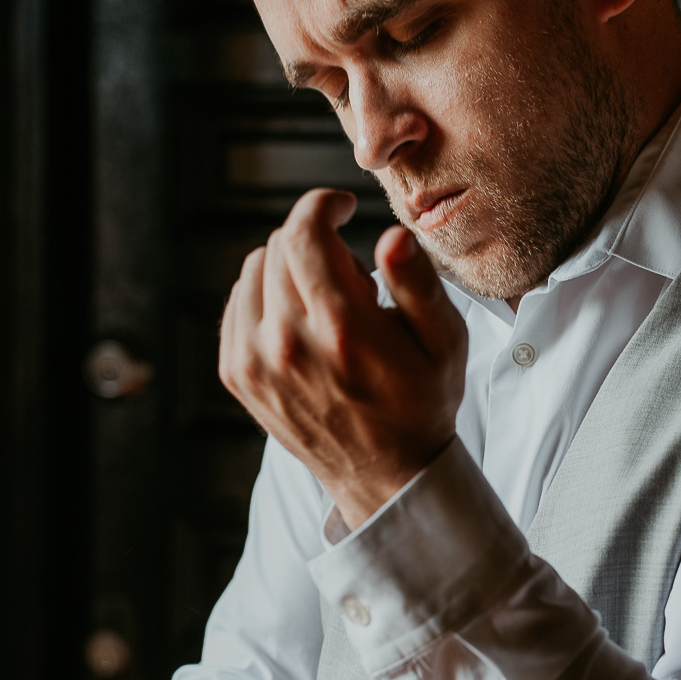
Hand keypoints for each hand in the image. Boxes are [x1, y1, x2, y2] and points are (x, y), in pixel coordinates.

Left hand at [219, 189, 467, 527]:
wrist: (386, 474)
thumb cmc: (421, 402)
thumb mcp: (443, 342)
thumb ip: (417, 283)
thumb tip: (392, 236)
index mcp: (340, 328)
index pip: (303, 232)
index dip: (322, 205)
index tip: (342, 208)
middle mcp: (286, 342)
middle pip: (279, 245)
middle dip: (315, 240)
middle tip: (352, 274)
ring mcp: (254, 361)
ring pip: (254, 269)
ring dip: (289, 267)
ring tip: (327, 301)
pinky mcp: (237, 374)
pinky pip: (238, 302)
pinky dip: (265, 295)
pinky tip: (299, 317)